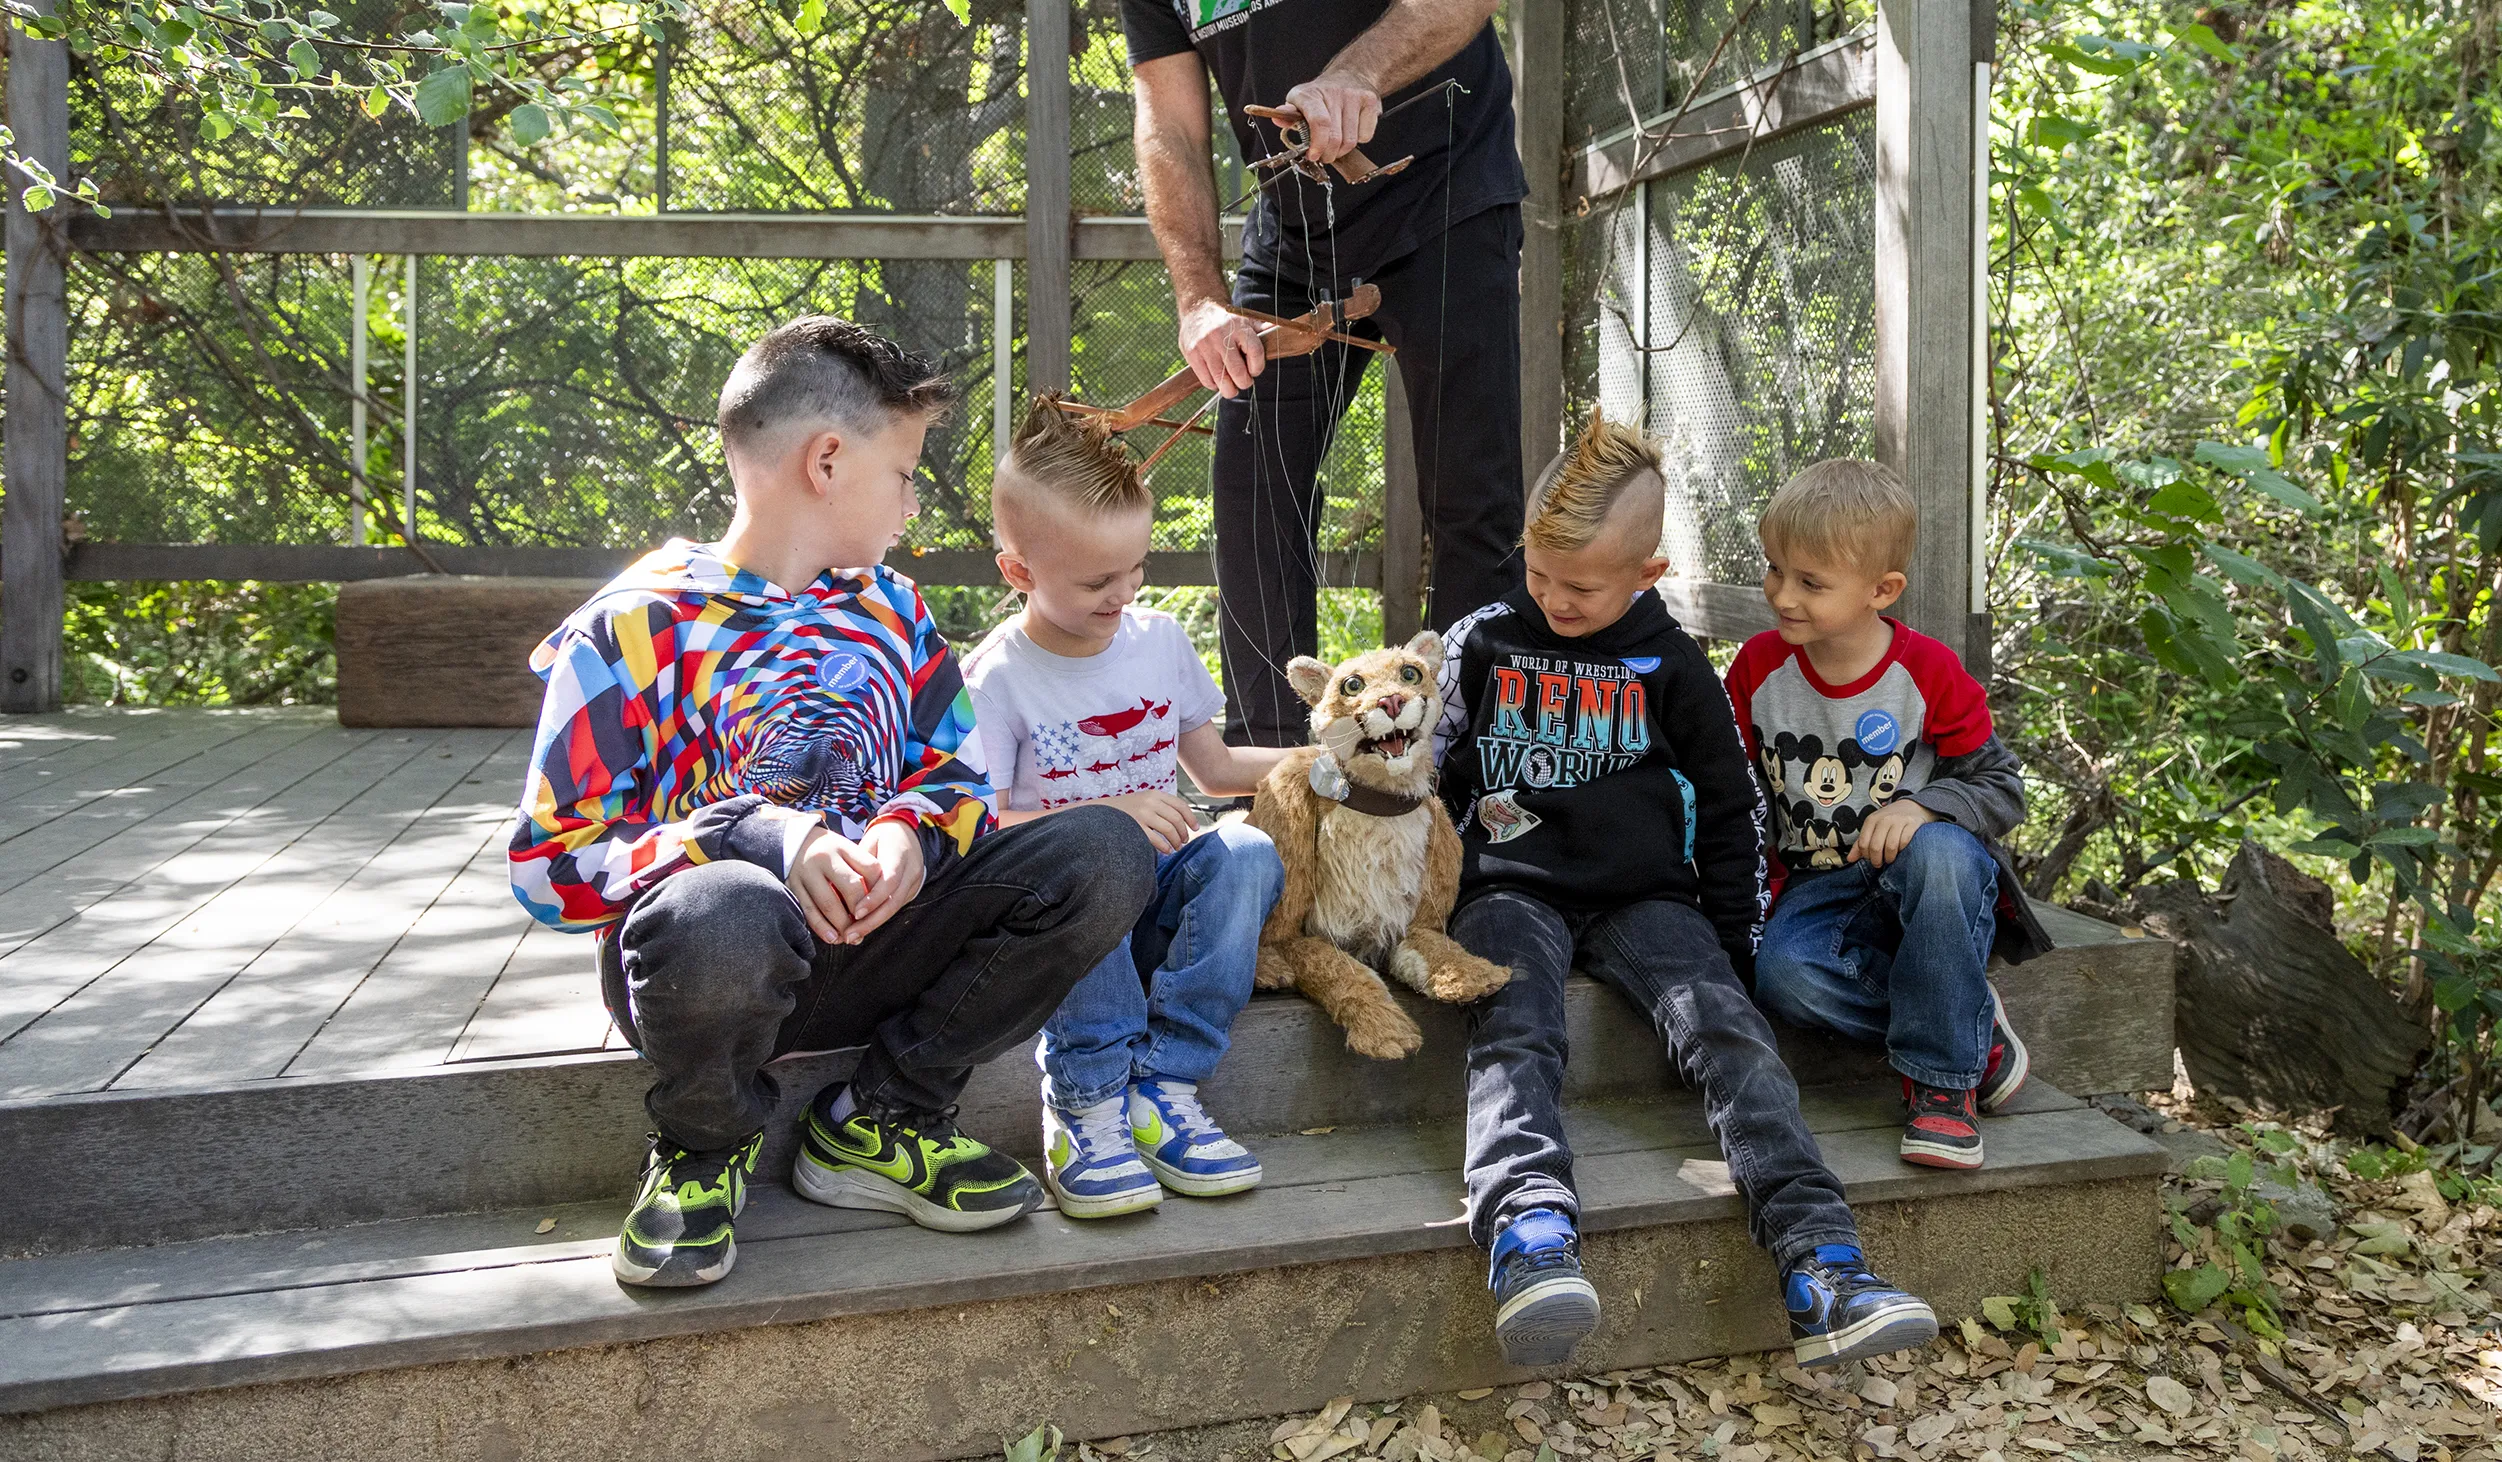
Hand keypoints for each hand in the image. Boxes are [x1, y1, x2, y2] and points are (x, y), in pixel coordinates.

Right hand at [787, 826, 871, 944]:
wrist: (792, 841)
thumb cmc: (828, 852)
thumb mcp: (846, 851)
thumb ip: (862, 870)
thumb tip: (876, 903)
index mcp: (843, 847)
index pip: (870, 869)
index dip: (878, 890)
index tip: (881, 905)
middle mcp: (825, 858)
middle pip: (851, 888)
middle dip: (861, 912)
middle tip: (866, 925)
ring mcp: (807, 873)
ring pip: (829, 903)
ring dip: (842, 924)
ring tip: (850, 937)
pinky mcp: (793, 886)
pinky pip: (809, 910)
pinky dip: (821, 927)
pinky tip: (832, 937)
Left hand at [835, 818, 926, 942]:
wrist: (906, 832)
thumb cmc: (881, 837)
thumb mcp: (868, 843)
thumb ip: (859, 866)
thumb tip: (838, 890)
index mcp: (899, 854)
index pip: (888, 881)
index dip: (873, 899)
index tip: (855, 913)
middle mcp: (911, 869)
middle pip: (893, 900)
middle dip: (872, 920)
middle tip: (851, 934)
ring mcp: (915, 881)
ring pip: (895, 907)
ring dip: (874, 924)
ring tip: (854, 935)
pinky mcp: (913, 890)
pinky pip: (895, 906)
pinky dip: (879, 918)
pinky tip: (863, 927)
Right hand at [1105, 789, 1199, 854]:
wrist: (1100, 812)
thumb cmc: (1126, 810)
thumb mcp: (1143, 800)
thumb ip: (1161, 806)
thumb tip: (1183, 821)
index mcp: (1154, 794)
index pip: (1180, 805)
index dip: (1191, 818)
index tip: (1195, 828)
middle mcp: (1150, 802)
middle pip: (1177, 819)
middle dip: (1184, 832)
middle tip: (1184, 841)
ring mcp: (1142, 814)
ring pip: (1169, 830)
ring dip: (1176, 841)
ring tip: (1176, 847)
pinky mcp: (1135, 827)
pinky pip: (1156, 839)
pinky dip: (1165, 847)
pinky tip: (1166, 850)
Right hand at [1179, 296, 1263, 396]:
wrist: (1199, 309)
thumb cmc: (1227, 321)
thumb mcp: (1246, 320)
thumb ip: (1262, 329)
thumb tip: (1279, 331)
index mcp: (1239, 327)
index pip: (1255, 353)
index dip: (1258, 368)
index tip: (1255, 371)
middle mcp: (1221, 336)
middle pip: (1238, 372)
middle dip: (1244, 383)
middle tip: (1244, 382)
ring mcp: (1205, 345)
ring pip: (1221, 379)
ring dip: (1229, 389)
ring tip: (1231, 387)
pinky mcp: (1192, 353)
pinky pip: (1206, 379)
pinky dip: (1214, 385)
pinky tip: (1217, 381)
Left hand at [1282, 73, 1381, 164]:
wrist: (1351, 75)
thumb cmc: (1321, 95)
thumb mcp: (1300, 101)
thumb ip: (1289, 115)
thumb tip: (1278, 119)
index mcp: (1310, 94)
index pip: (1319, 122)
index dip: (1318, 144)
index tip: (1314, 156)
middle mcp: (1333, 92)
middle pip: (1335, 137)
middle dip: (1328, 155)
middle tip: (1324, 156)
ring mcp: (1354, 96)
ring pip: (1350, 141)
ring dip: (1342, 151)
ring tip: (1336, 146)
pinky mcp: (1370, 102)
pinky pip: (1365, 136)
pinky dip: (1358, 141)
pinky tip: (1351, 131)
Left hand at [1848, 801, 1937, 869]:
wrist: (1911, 807)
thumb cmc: (1889, 821)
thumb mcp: (1873, 828)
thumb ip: (1861, 843)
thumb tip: (1850, 859)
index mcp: (1871, 820)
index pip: (1863, 843)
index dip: (1866, 855)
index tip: (1870, 859)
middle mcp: (1884, 819)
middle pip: (1876, 846)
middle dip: (1877, 860)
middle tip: (1880, 863)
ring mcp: (1898, 821)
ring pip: (1890, 846)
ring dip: (1890, 858)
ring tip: (1890, 859)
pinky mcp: (1912, 824)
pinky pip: (1905, 842)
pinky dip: (1902, 850)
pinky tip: (1901, 851)